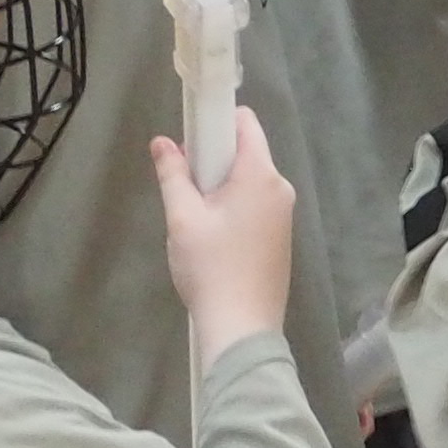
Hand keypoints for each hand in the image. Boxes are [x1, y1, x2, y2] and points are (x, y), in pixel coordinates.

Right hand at [150, 112, 295, 361]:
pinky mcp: (280, 235)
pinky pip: (255, 203)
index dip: (215, 121)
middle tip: (183, 185)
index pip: (245, 123)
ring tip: (192, 215)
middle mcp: (281, 188)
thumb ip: (173, 174)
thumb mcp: (182, 217)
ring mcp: (284, 214)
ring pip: (248, 180)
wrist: (242, 326)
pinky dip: (232, 205)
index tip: (189, 137)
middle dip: (212, 159)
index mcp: (262, 175)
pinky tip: (211, 234)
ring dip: (219, 186)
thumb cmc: (210, 266)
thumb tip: (163, 142)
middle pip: (246, 152)